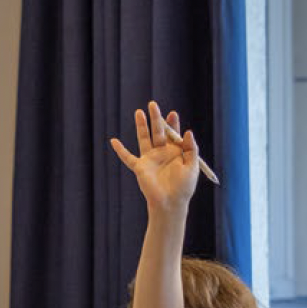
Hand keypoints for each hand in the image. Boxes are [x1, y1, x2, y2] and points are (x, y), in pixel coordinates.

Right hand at [108, 100, 200, 215]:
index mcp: (175, 151)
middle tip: (153, 104)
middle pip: (157, 131)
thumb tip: (187, 132)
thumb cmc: (184, 186)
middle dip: (156, 118)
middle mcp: (162, 153)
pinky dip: (120, 150)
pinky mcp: (140, 167)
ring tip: (139, 112)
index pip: (172, 133)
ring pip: (144, 138)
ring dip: (141, 126)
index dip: (172, 123)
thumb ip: (191, 148)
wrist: (171, 202)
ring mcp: (150, 159)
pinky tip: (113, 141)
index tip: (173, 113)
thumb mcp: (193, 165)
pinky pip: (128, 158)